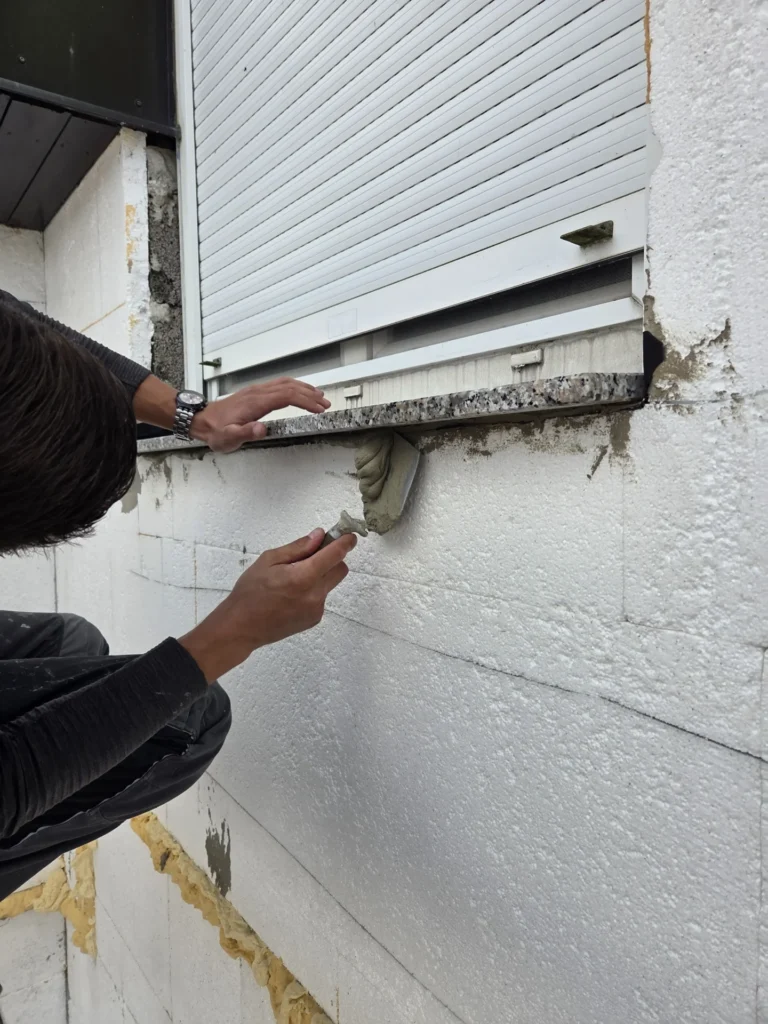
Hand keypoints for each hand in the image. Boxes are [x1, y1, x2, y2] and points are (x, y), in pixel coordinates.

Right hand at [179, 528, 355, 680]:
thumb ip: (298, 547)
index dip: (345, 543)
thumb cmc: (250, 592)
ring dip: (321, 575)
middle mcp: (315, 594)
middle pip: (340, 569)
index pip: (335, 555)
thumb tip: (319, 536)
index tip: (350, 536)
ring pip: (330, 583)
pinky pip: (322, 597)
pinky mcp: (314, 619)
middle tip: (313, 555)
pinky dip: (313, 590)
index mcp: (303, 577)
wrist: (241, 626)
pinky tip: (292, 594)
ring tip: (294, 578)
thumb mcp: (269, 560)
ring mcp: (316, 609)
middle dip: (332, 559)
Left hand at [191, 378, 330, 452]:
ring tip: (319, 396)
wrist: (201, 420)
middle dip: (310, 395)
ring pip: (285, 383)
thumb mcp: (228, 438)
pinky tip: (299, 392)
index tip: (319, 408)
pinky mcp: (255, 392)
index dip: (305, 401)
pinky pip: (279, 384)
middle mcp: (257, 393)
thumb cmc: (215, 431)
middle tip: (326, 404)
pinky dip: (294, 387)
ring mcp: (256, 390)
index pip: (286, 396)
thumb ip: (245, 433)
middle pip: (289, 387)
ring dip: (304, 388)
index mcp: (255, 403)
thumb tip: (262, 429)